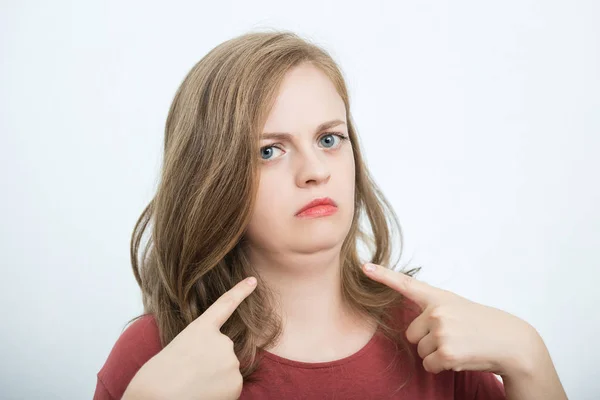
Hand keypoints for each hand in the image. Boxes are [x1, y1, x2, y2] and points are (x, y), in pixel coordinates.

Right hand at [123, 277, 257, 399]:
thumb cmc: (156, 379)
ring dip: (214, 381)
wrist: (156, 398)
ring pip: (227, 372)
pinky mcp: (236, 382)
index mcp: (201, 328)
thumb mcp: (176, 351)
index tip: (253, 280)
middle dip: (210, 365)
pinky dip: (220, 394)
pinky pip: (231, 389)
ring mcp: (231, 360)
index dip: (240, 291)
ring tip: (192, 388)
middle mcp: (221, 340)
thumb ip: (201, 349)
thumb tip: (219, 365)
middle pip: (222, 352)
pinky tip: (202, 396)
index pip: (225, 304)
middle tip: (189, 376)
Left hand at [362, 263, 540, 375]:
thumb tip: (411, 327)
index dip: (382, 275)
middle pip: (411, 333)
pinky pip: (429, 365)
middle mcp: (436, 310)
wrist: (510, 341)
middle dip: (427, 340)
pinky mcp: (445, 351)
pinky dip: (442, 366)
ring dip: (436, 354)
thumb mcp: (456, 308)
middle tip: (453, 336)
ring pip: (420, 351)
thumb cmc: (481, 325)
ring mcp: (441, 330)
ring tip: (460, 345)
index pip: (405, 283)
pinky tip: (461, 357)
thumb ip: (432, 310)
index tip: (364, 266)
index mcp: (438, 297)